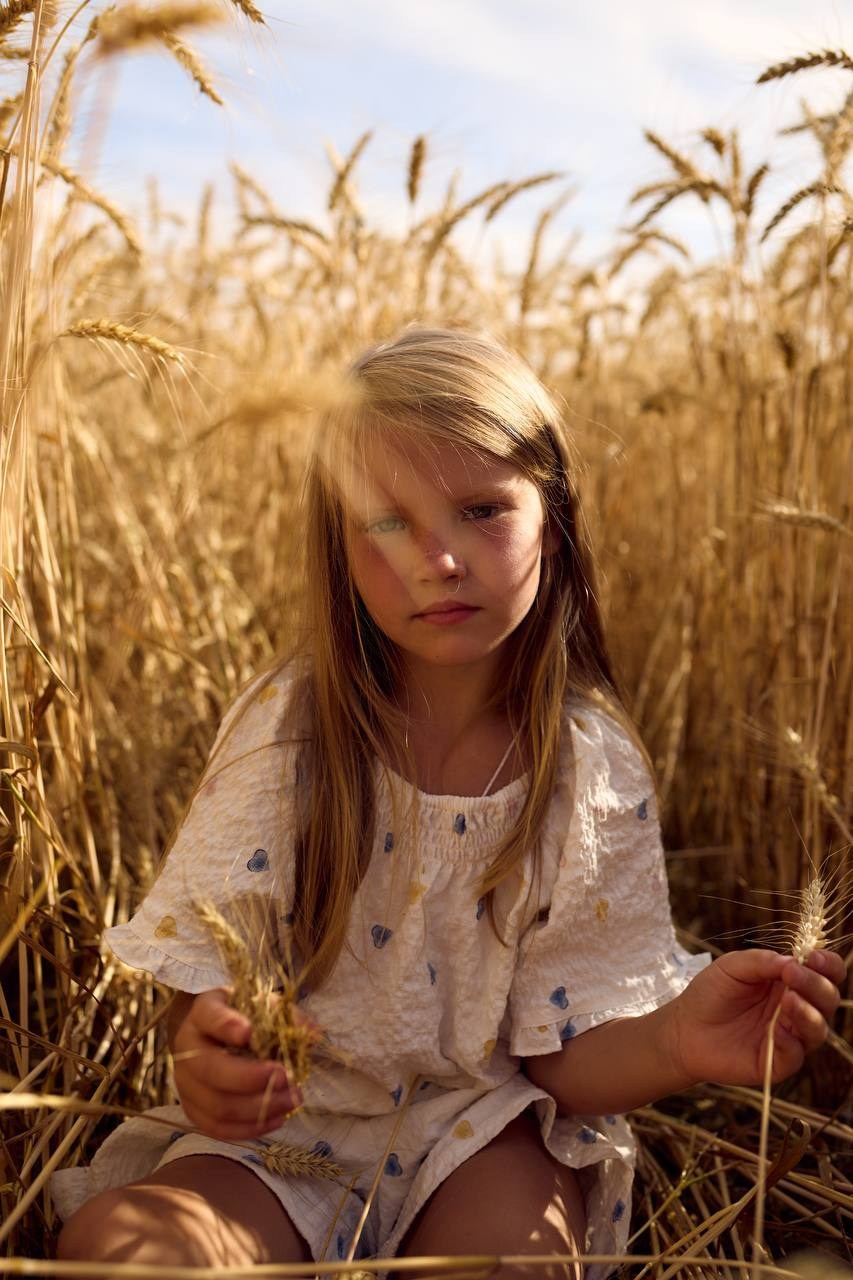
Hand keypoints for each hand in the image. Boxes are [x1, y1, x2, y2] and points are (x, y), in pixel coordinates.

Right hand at [171, 988, 301, 1140]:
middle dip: (250, 1078)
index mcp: (204, 1012)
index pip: (210, 1016)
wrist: (218, 1035)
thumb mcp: (266, 1006)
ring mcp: (186, 1081)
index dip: (226, 1025)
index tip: (248, 1032)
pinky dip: (249, 1128)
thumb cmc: (246, 1017)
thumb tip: (313, 1035)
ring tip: (291, 1101)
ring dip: (257, 1108)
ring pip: (216, 1105)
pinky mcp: (193, 1109)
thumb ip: (288, 1017)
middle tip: (285, 1078)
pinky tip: (276, 1119)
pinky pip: (217, 1128)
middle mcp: (187, 1047)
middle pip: (211, 1070)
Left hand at [667, 948, 844, 1087]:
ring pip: (819, 1028)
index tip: (815, 957)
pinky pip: (797, 1054)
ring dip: (809, 1013)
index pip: (825, 973)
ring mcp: (790, 1036)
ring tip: (788, 1000)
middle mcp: (797, 1008)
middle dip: (817, 984)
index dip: (828, 965)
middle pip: (827, 998)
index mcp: (790, 981)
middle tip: (793, 975)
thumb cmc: (710, 993)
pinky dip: (791, 1041)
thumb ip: (762, 961)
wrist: (684, 1029)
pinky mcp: (779, 1062)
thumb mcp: (732, 966)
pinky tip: (775, 1030)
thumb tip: (794, 961)